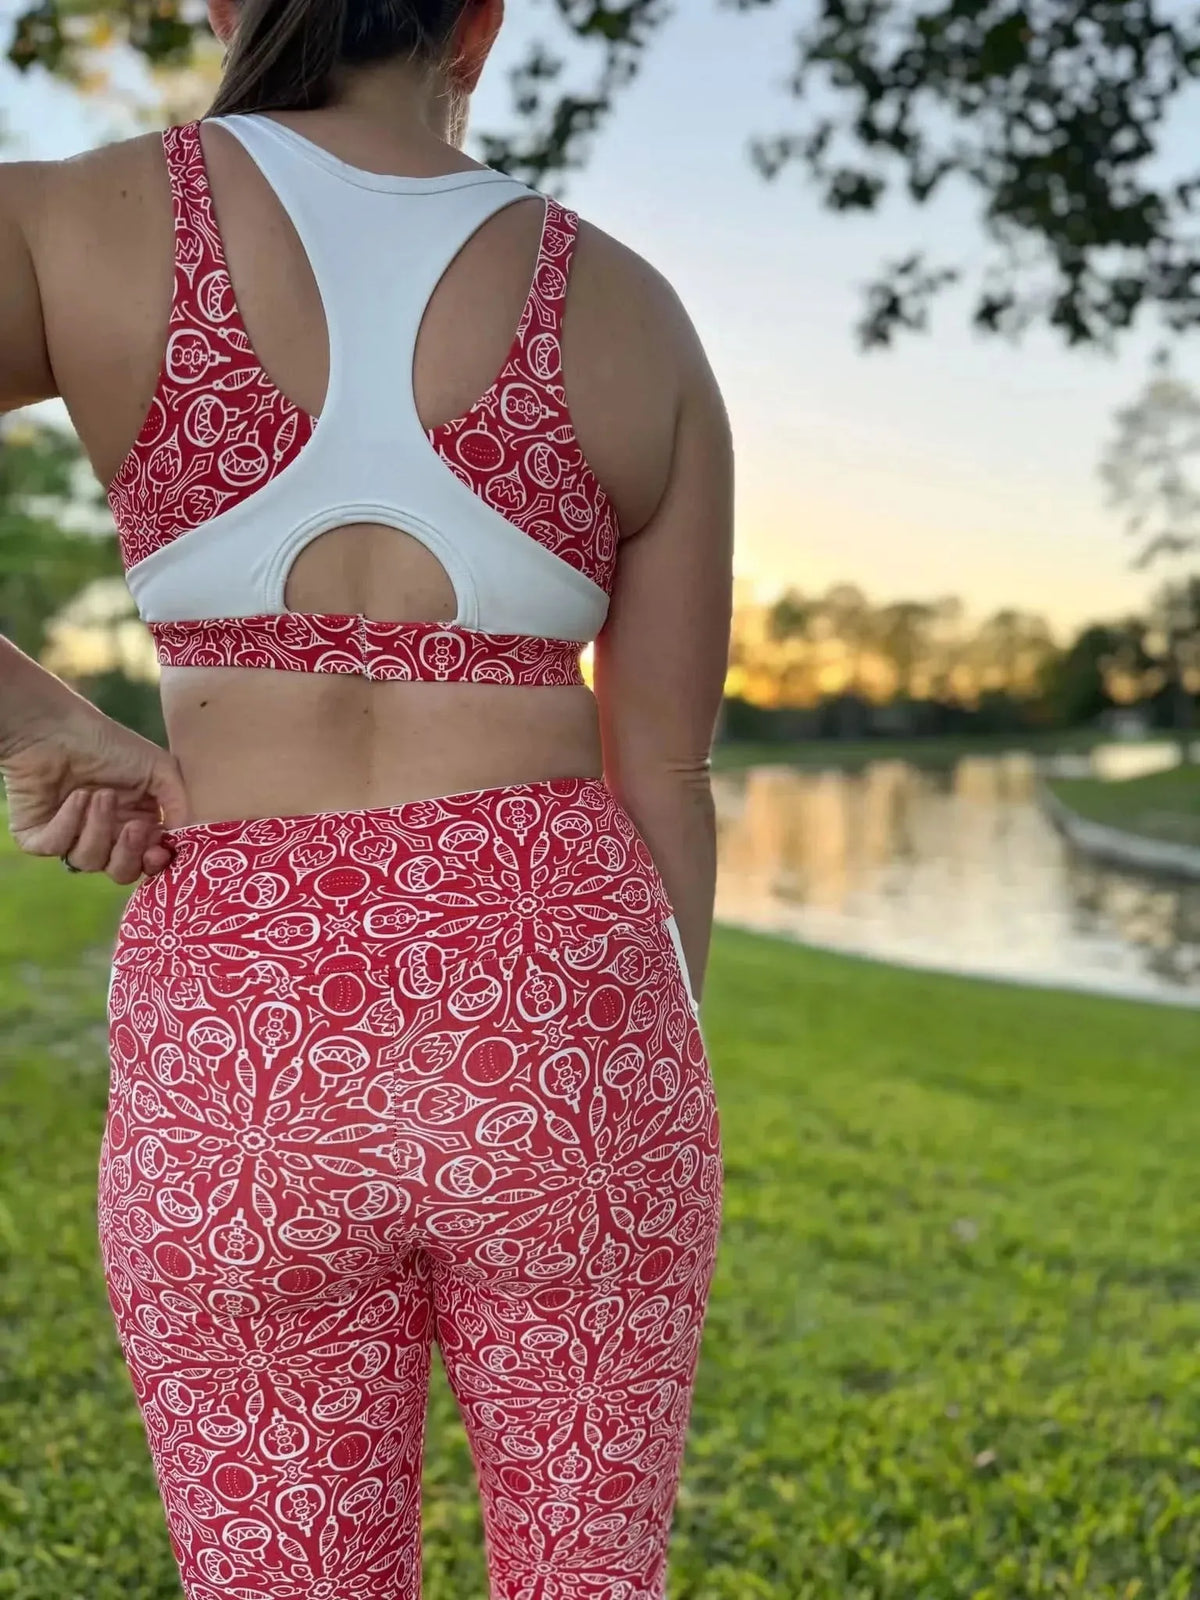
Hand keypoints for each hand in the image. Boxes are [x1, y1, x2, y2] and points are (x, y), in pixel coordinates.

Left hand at [3, 707, 188, 883]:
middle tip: (133, 826)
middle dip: (128, 853)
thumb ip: (180, 804)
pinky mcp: (37, 837)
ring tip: (98, 794)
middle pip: (120, 872)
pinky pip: (55, 848)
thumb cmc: (110, 745)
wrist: (57, 729)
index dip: (153, 862)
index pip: (147, 861)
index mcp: (135, 824)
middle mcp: (104, 836)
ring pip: (87, 861)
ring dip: (98, 827)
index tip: (159, 851)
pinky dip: (68, 823)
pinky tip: (74, 797)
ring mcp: (70, 838)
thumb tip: (186, 836)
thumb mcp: (160, 768)